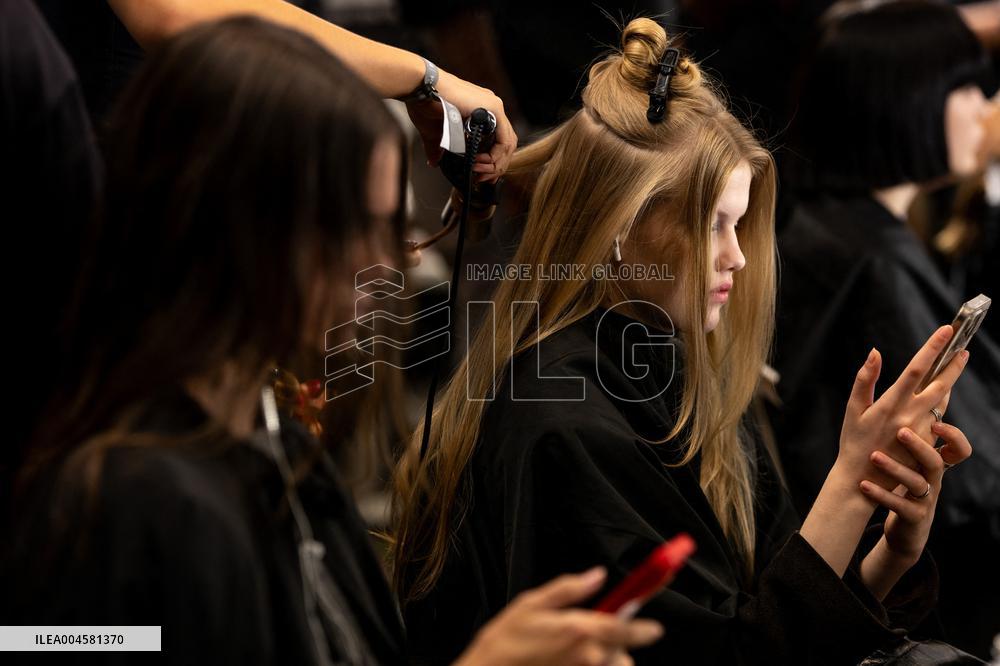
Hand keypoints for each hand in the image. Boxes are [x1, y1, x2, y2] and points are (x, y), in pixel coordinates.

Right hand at [405, 69, 516, 182]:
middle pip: (506, 144)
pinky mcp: (493, 108)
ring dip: (496, 164)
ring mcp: (494, 106)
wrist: (421, 87)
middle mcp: (492, 107)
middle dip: (496, 167)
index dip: (493, 162)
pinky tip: (481, 162)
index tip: (480, 174)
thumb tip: (434, 162)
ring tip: (479, 172)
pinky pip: (504, 139)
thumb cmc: (425, 103)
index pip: (498, 142)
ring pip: (508, 143)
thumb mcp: (435, 133)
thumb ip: (438, 148)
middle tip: (482, 178)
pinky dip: (495, 156)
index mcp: (482, 110)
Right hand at [454, 567, 662, 665]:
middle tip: (591, 643)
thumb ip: (568, 588)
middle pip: (622, 657)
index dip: (645, 628)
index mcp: (579, 630)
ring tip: (576, 658)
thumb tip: (597, 575)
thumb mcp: (530, 604)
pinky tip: (568, 664)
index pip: (626, 629)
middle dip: (616, 649)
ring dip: (604, 664)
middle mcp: (587, 659)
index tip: (655, 629)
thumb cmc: (503, 643)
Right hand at [835, 326, 968, 491]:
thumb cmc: (853, 442)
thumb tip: (875, 352)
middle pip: (941, 383)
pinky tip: (935, 397)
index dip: (933, 347)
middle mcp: (911, 415)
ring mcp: (922, 429)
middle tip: (964, 349)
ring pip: (941, 400)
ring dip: (947, 383)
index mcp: (892, 403)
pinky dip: (937, 404)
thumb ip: (864, 379)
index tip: (947, 331)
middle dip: (954, 364)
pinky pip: (937, 417)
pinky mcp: (928, 442)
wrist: (863, 480)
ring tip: (952, 366)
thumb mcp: (853, 409)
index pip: (918, 368)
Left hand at [859, 422, 971, 598]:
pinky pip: (899, 506)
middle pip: (935, 462)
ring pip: (916, 483)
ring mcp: (925, 500)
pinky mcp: (913, 516)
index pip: (958, 449)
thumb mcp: (915, 463)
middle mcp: (934, 480)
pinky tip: (864, 485)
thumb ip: (915, 437)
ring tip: (874, 456)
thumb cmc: (908, 486)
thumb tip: (917, 402)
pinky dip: (881, 495)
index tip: (935, 422)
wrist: (907, 528)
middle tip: (900, 431)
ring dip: (894, 468)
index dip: (952, 436)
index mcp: (935, 464)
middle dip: (919, 445)